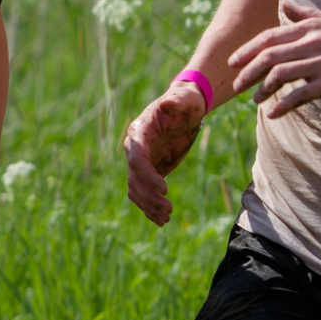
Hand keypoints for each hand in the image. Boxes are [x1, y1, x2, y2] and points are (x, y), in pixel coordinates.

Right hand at [121, 81, 207, 224]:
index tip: (165, 189)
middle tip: (169, 209)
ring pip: (136, 189)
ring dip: (149, 205)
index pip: (137, 158)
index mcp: (139, 133)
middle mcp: (135, 149)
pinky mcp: (151, 170)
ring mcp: (141, 161)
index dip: (147, 175)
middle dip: (149, 196)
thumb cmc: (184, 101)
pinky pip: (144, 192)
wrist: (186, 108)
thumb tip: (167, 105)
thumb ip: (174, 102)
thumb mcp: (183, 99)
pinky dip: (149, 207)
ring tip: (167, 217)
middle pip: (134, 178)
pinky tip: (161, 220)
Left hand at [230, 1, 320, 116]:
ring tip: (253, 99)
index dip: (248, 50)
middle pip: (270, 56)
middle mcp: (314, 42)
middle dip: (248, 72)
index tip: (233, 62)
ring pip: (281, 74)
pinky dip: (283, 105)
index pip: (270, 37)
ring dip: (263, 89)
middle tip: (236, 85)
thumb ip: (304, 14)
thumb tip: (283, 4)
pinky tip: (272, 113)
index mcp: (310, 27)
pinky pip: (301, 94)